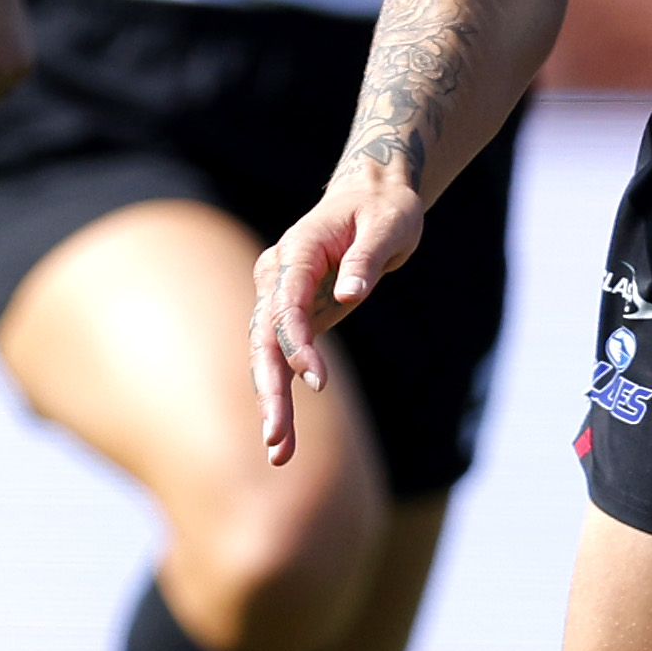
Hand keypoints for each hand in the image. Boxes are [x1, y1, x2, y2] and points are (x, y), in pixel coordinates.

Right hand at [250, 156, 426, 465]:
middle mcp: (276, 279)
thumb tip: (350, 294)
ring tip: (279, 453)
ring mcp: (280, 300)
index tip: (318, 382)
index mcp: (294, 254)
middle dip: (270, 392)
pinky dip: (282, 396)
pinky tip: (284, 438)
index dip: (297, 346)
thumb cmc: (384, 210)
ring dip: (272, 405)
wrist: (372, 197)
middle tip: (276, 438)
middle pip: (264, 342)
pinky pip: (282, 360)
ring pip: (266, 358)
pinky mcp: (294, 318)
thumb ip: (366, 259)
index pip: (286, 308)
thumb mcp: (388, 226)